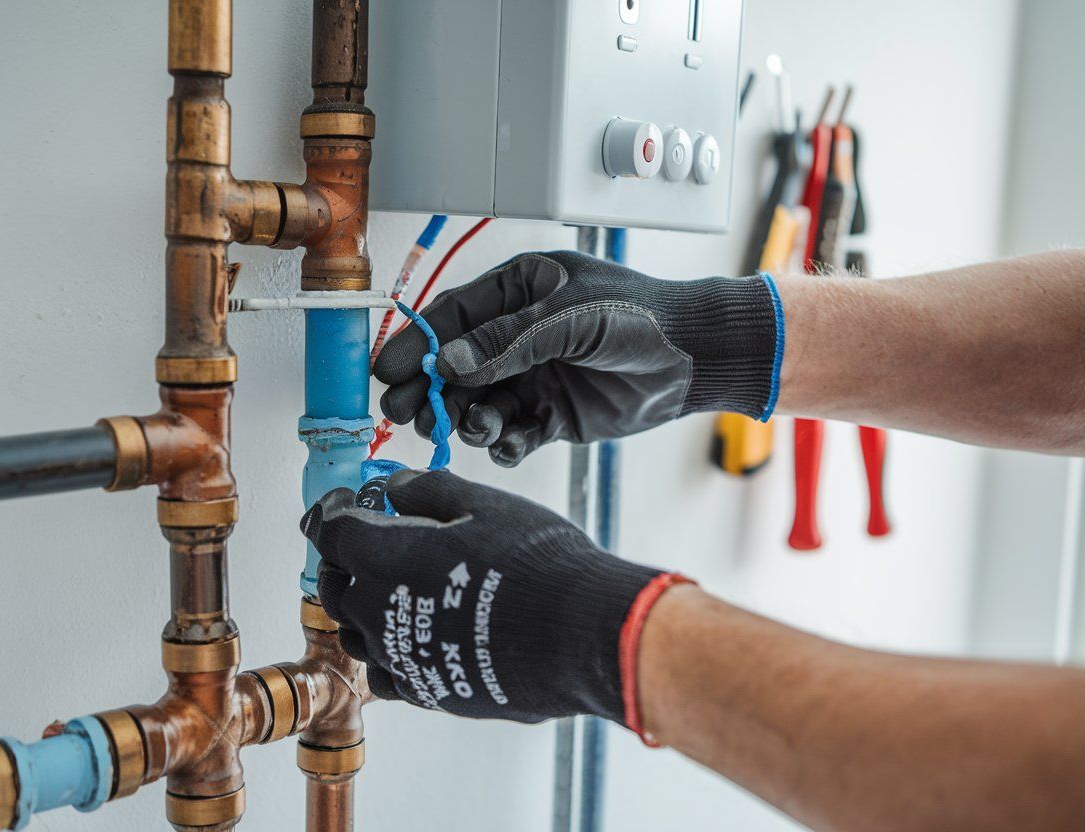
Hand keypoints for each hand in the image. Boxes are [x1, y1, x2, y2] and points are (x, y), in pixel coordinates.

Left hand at [300, 469, 669, 724]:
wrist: (576, 634)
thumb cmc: (534, 563)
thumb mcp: (483, 504)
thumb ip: (427, 491)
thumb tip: (394, 487)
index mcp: (382, 555)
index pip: (331, 529)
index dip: (332, 509)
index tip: (343, 501)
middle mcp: (377, 610)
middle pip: (334, 583)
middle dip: (342, 557)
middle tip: (364, 540)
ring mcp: (399, 656)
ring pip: (355, 631)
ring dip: (361, 605)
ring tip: (389, 587)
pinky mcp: (426, 691)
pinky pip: (385, 672)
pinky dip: (386, 650)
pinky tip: (412, 635)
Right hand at [374, 251, 780, 464]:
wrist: (696, 358)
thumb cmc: (641, 316)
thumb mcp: (568, 317)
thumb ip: (506, 342)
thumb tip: (447, 363)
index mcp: (516, 293)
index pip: (451, 318)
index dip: (416, 345)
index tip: (388, 373)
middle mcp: (517, 337)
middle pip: (455, 367)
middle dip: (430, 391)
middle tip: (404, 414)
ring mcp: (533, 377)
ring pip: (480, 404)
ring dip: (469, 419)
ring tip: (476, 426)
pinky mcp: (552, 416)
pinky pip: (513, 434)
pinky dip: (505, 443)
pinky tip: (508, 444)